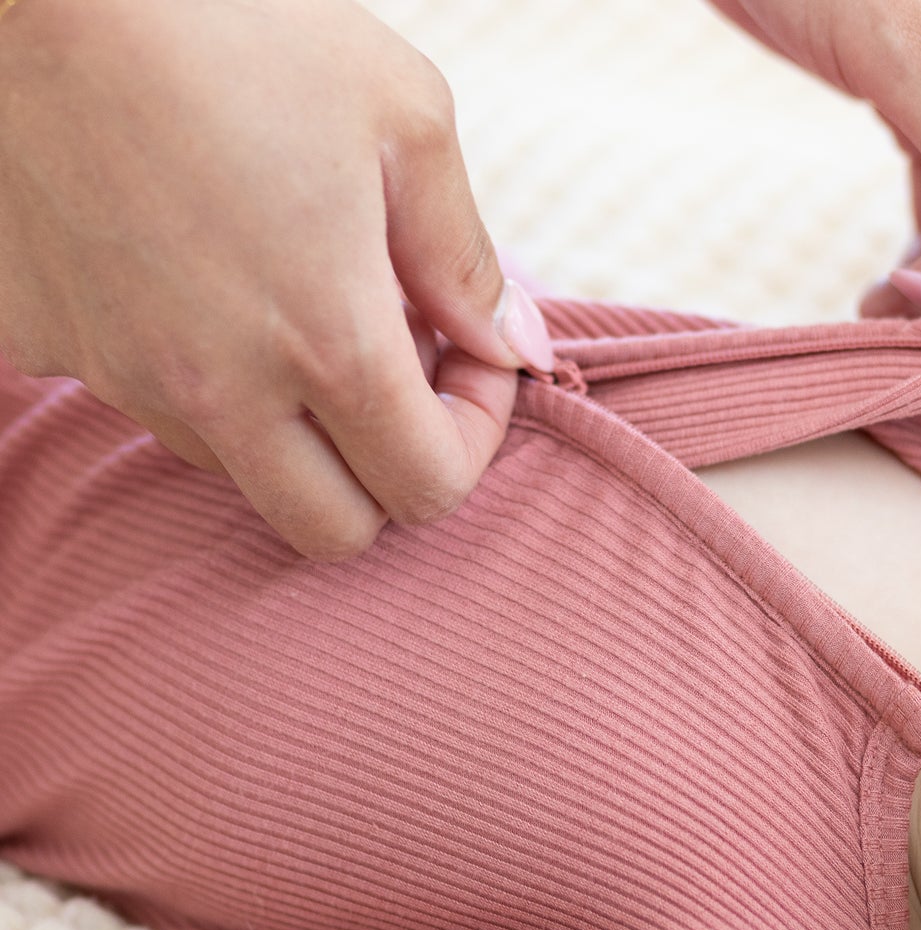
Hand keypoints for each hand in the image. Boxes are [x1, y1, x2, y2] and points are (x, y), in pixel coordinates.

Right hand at [0, 0, 552, 559]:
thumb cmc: (237, 22)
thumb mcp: (404, 119)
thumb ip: (469, 262)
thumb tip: (517, 350)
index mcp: (326, 342)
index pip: (429, 489)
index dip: (474, 438)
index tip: (469, 363)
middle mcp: (219, 388)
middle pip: (334, 531)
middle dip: (386, 478)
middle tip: (400, 381)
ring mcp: (122, 373)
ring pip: (240, 472)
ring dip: (292, 423)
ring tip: (297, 309)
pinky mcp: (45, 340)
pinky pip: (140, 398)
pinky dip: (193, 371)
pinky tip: (200, 280)